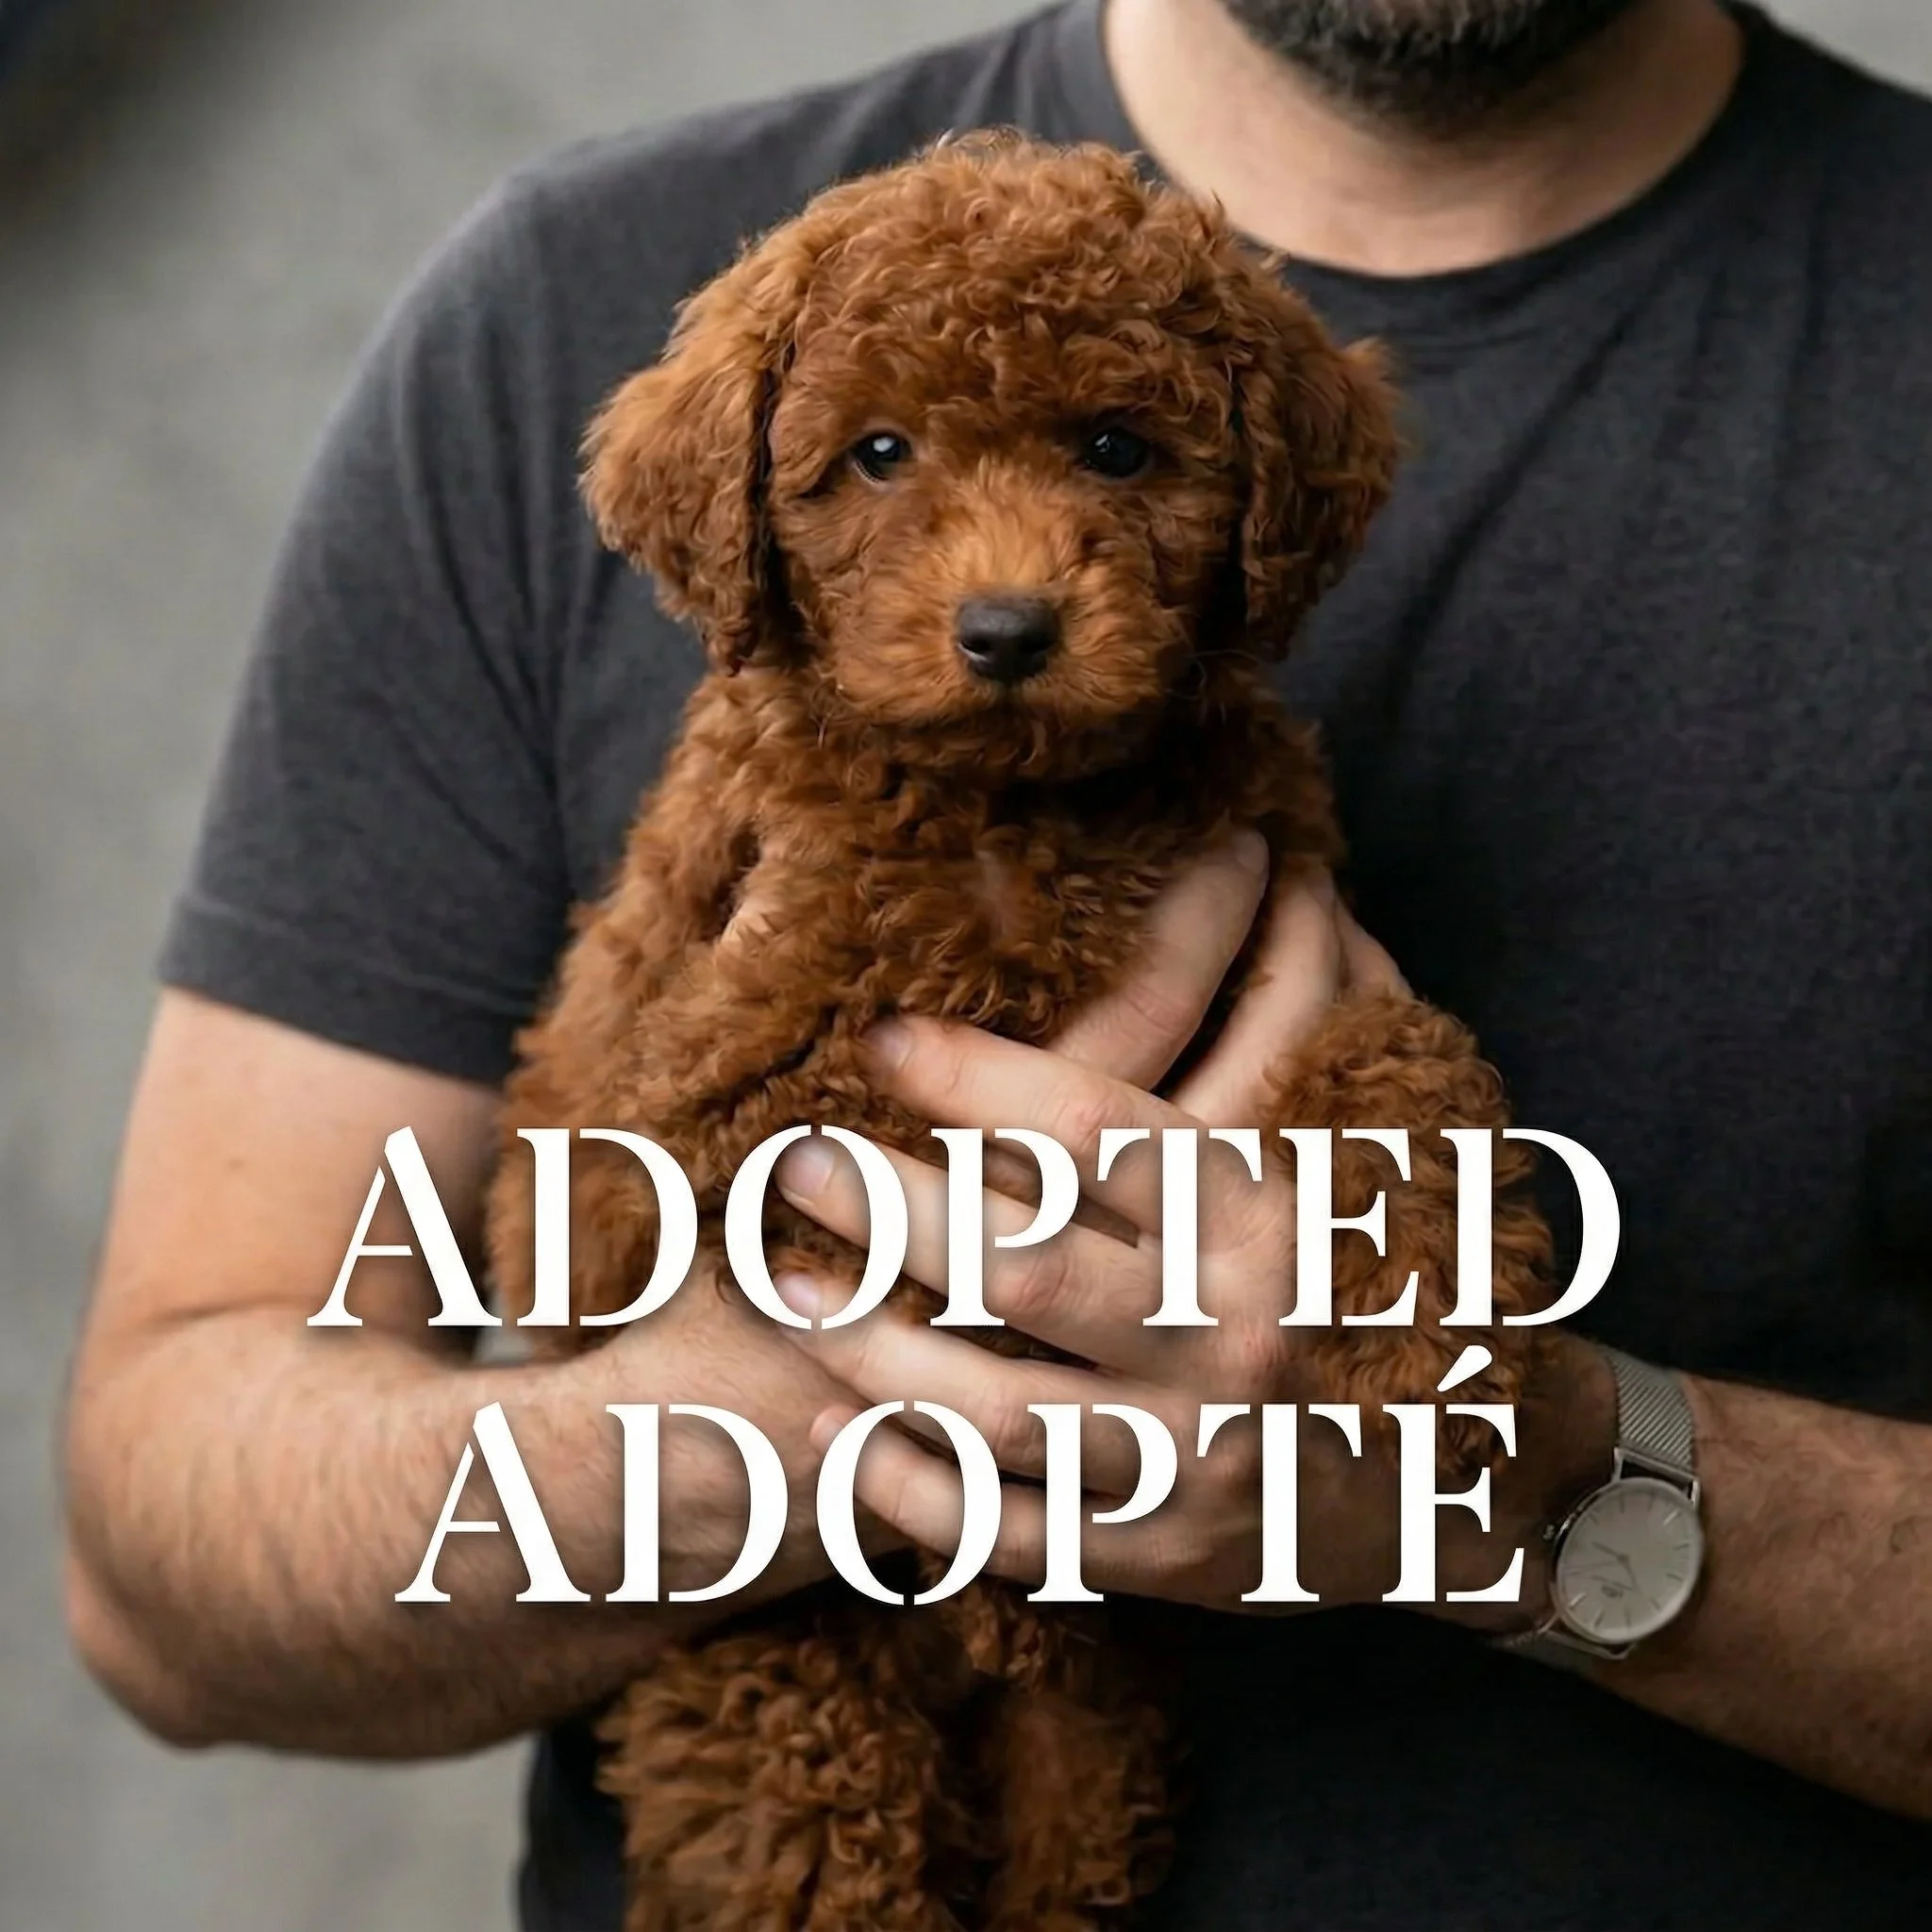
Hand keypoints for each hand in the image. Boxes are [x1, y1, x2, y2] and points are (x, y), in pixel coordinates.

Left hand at [771, 837, 1613, 1619]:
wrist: (1479, 1486)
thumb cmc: (1399, 1277)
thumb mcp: (1387, 1137)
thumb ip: (1324, 1013)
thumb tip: (1279, 866)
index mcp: (1275, 1218)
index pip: (1099, 1128)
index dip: (975, 1075)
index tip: (882, 1037)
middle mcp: (1231, 1337)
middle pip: (1020, 1266)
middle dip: (886, 1206)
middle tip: (795, 1158)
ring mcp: (1195, 1461)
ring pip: (994, 1407)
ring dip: (867, 1346)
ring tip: (783, 1283)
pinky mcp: (1164, 1559)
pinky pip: (1009, 1533)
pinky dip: (912, 1487)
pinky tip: (836, 1432)